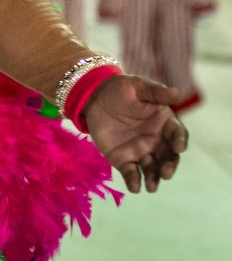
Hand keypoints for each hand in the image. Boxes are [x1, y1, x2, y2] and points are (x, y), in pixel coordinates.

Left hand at [84, 74, 187, 192]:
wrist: (94, 96)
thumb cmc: (120, 89)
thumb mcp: (138, 86)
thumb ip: (156, 92)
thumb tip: (177, 93)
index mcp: (164, 123)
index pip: (176, 134)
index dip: (179, 141)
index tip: (178, 147)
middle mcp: (156, 140)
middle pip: (167, 156)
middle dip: (169, 166)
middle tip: (166, 173)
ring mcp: (140, 151)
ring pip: (152, 168)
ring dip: (154, 178)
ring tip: (152, 187)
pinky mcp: (123, 159)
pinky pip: (131, 172)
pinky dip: (133, 181)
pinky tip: (134, 187)